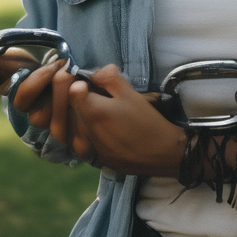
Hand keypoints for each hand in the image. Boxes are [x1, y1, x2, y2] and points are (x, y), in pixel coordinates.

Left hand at [67, 65, 186, 175]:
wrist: (164, 153)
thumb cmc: (148, 120)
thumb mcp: (131, 93)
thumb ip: (107, 78)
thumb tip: (90, 75)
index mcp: (94, 112)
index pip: (73, 91)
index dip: (83, 85)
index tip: (95, 87)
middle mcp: (86, 133)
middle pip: (73, 109)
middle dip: (84, 101)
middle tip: (105, 101)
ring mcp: (89, 150)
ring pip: (76, 126)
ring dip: (85, 118)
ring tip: (108, 118)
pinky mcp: (96, 161)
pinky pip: (85, 142)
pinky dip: (91, 134)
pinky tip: (110, 132)